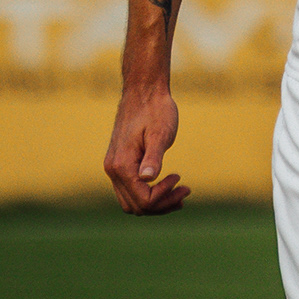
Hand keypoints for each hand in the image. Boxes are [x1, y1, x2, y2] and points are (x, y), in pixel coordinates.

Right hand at [104, 77, 189, 214]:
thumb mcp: (160, 134)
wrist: (143, 92)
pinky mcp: (119, 164)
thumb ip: (153, 157)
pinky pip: (130, 191)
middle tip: (185, 191)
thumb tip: (148, 179)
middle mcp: (112, 170)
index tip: (179, 178)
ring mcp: (113, 168)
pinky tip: (168, 187)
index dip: (164, 196)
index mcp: (121, 165)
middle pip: (136, 206)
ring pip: (131, 202)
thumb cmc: (156, 110)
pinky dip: (148, 195)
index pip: (143, 200)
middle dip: (162, 204)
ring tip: (181, 193)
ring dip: (156, 203)